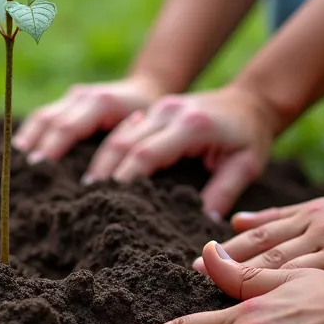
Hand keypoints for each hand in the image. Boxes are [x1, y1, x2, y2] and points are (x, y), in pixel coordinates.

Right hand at [13, 78, 164, 163]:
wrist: (148, 91)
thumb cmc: (151, 120)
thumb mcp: (146, 134)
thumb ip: (128, 151)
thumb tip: (103, 181)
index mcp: (102, 102)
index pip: (69, 127)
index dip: (52, 149)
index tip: (39, 171)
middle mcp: (83, 96)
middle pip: (50, 120)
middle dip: (34, 146)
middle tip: (19, 172)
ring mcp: (73, 97)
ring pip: (43, 117)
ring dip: (28, 140)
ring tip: (13, 164)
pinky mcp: (66, 102)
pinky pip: (43, 117)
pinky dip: (30, 134)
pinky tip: (20, 153)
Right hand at [83, 87, 277, 218]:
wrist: (249, 100)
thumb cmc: (250, 136)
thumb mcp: (246, 164)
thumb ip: (224, 191)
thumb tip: (204, 223)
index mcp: (191, 125)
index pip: (147, 152)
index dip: (124, 177)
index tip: (107, 199)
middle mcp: (168, 111)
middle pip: (122, 140)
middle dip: (99, 167)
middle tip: (81, 194)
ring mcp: (157, 107)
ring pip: (115, 131)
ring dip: (93, 154)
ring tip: (73, 180)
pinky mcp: (151, 110)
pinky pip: (121, 127)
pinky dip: (100, 144)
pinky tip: (83, 161)